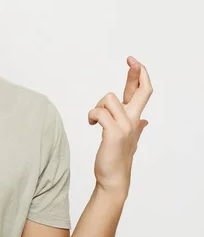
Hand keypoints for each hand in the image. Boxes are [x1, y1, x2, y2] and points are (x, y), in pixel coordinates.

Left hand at [88, 56, 152, 198]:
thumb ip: (137, 127)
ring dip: (97, 106)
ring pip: (109, 99)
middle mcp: (134, 120)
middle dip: (136, 73)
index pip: (142, 92)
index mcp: (135, 118)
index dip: (139, 76)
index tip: (134, 62)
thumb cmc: (118, 157)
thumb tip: (145, 121)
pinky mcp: (115, 133)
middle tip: (131, 59)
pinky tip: (92, 125)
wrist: (114, 177)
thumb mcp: (129, 139)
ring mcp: (126, 126)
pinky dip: (92, 116)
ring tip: (95, 120)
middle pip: (140, 91)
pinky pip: (99, 112)